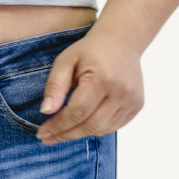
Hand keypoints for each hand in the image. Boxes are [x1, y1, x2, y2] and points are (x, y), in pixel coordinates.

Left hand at [35, 28, 144, 144]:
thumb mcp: (66, 60)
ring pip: (102, 129)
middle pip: (90, 125)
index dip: (58, 126)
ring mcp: (132, 101)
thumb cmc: (90, 50)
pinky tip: (82, 124)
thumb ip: (55, 85)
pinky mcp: (137, 106)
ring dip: (80, 134)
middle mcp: (121, 92)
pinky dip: (96, 128)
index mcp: (102, 79)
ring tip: (62, 131)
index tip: (42, 133)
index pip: (77, 112)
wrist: (121, 41)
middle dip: (66, 134)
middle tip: (48, 138)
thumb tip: (46, 111)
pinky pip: (113, 126)